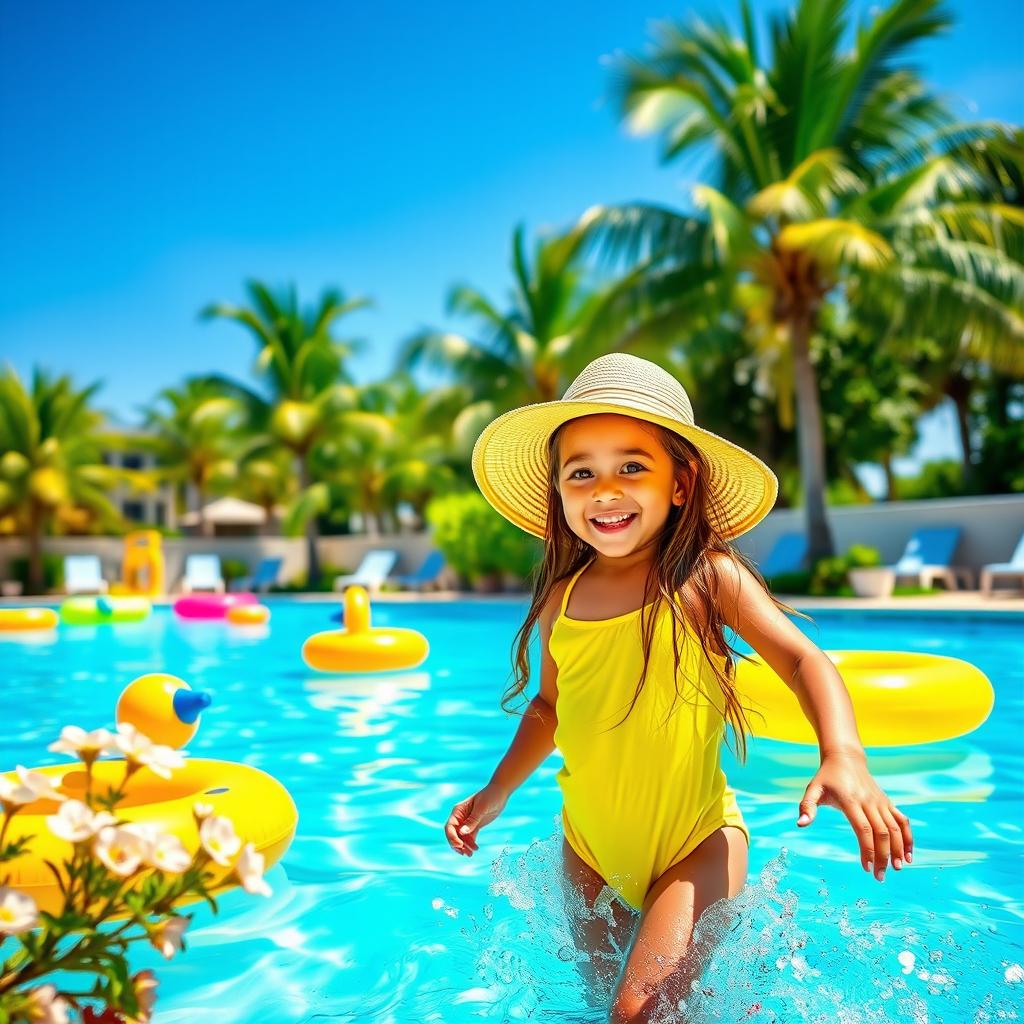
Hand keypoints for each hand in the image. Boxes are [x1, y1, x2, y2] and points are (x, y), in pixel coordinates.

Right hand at [444, 782, 507, 856]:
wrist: (500, 793)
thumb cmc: (490, 796)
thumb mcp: (481, 808)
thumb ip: (472, 820)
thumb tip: (462, 833)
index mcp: (458, 811)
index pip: (450, 827)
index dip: (452, 837)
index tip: (459, 845)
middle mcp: (460, 817)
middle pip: (453, 834)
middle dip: (457, 844)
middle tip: (464, 853)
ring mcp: (467, 822)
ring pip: (461, 838)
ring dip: (464, 847)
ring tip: (470, 854)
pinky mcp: (475, 826)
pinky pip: (469, 837)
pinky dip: (470, 844)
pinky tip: (475, 849)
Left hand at [796, 751, 913, 881]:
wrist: (845, 758)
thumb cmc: (826, 777)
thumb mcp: (813, 789)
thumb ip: (806, 806)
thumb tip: (800, 824)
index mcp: (851, 800)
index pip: (864, 829)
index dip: (868, 850)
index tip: (867, 868)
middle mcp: (869, 801)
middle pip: (882, 833)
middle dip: (884, 856)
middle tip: (880, 877)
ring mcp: (880, 802)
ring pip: (895, 828)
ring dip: (899, 849)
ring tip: (897, 869)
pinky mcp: (887, 802)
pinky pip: (902, 821)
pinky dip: (908, 838)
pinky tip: (908, 855)